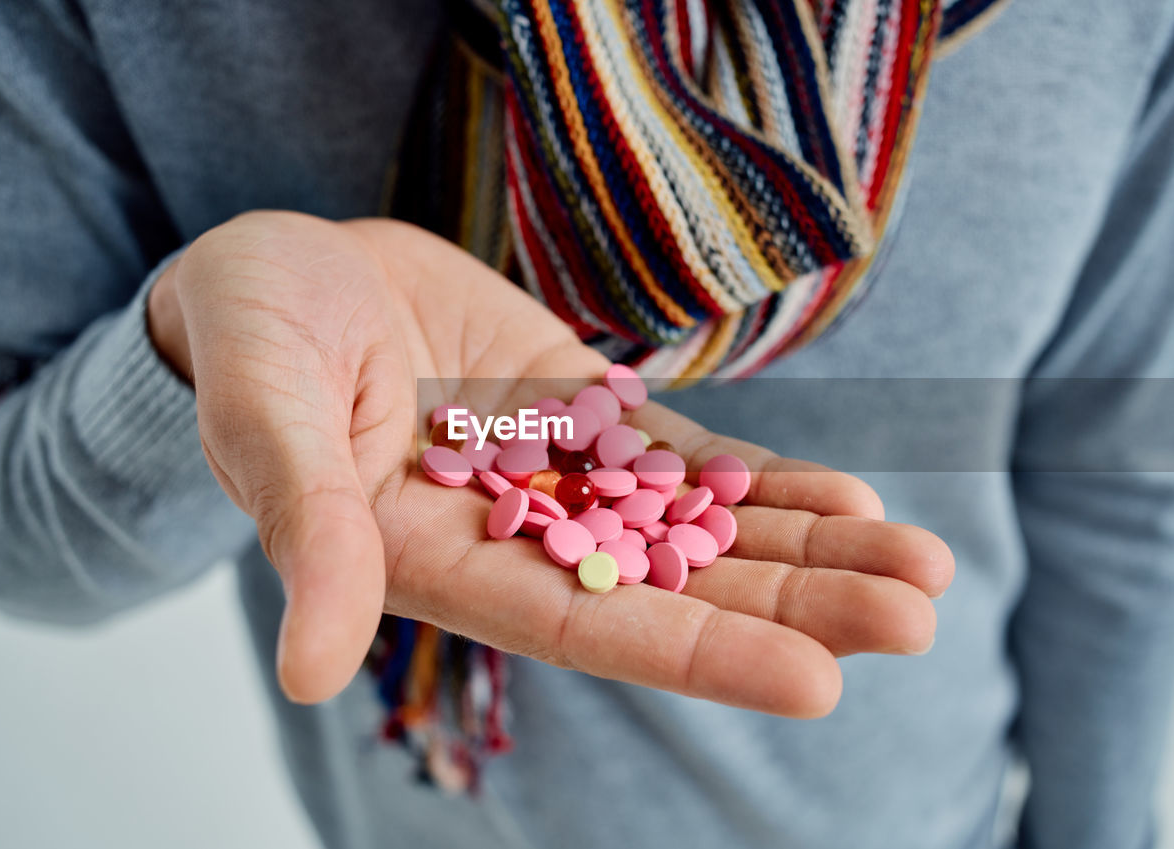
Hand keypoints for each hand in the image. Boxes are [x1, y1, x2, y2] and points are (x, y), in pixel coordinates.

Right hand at [149, 211, 952, 713]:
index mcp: (441, 562)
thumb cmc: (252, 343)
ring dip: (810, 547)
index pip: (586, 625)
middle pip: (675, 587)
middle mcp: (519, 537)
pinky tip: (854, 501)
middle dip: (796, 604)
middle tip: (919, 617)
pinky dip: (769, 481)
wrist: (284, 276)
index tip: (816, 680)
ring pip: (702, 527)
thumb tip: (311, 669)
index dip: (697, 653)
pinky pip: (689, 457)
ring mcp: (564, 477)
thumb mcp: (266, 418)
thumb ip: (308, 529)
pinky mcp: (586, 416)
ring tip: (921, 565)